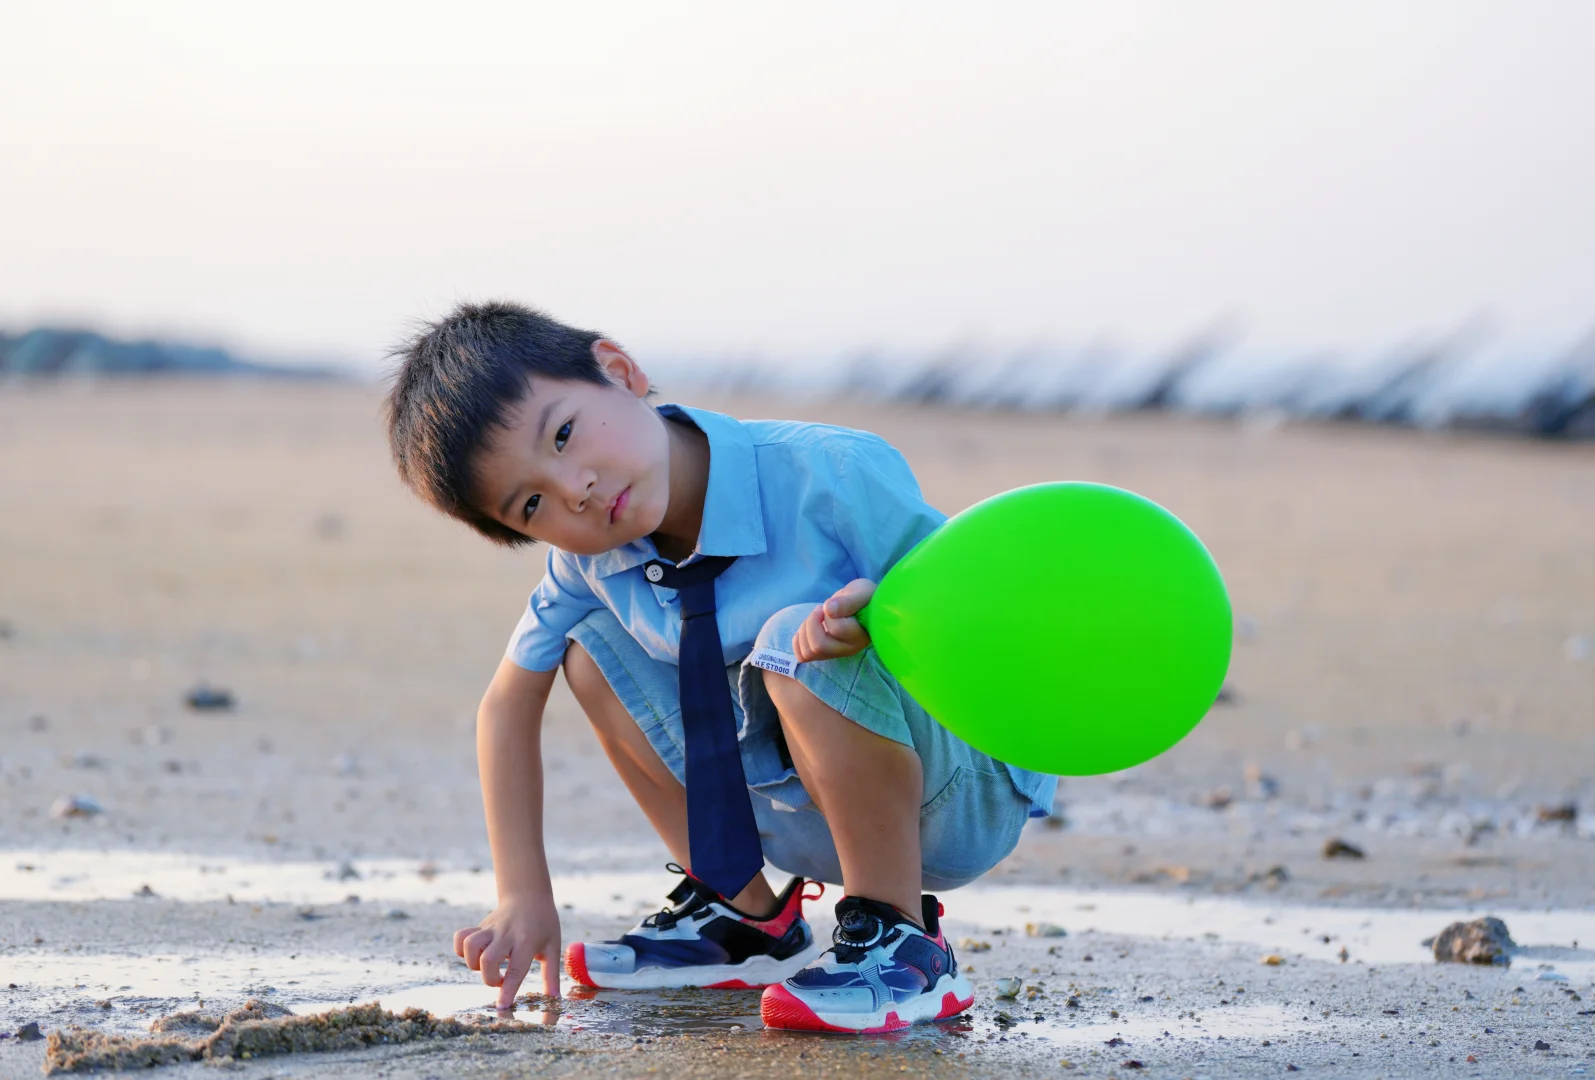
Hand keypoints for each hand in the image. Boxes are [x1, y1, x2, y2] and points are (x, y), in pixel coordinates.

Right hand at [453, 892, 561, 1008]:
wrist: (529, 894)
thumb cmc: (544, 923)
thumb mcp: (553, 946)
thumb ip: (552, 974)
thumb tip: (555, 999)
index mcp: (526, 941)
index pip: (516, 969)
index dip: (507, 990)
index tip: (501, 1007)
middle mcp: (506, 935)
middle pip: (487, 960)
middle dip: (489, 979)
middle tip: (500, 979)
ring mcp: (490, 929)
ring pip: (469, 946)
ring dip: (473, 964)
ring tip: (488, 966)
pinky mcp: (480, 927)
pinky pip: (460, 937)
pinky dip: (461, 949)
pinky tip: (475, 954)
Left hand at [794, 578, 875, 661]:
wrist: (862, 604)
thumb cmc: (864, 597)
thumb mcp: (861, 593)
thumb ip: (848, 602)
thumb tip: (828, 610)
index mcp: (860, 635)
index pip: (837, 629)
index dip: (828, 614)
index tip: (832, 603)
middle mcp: (848, 649)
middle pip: (819, 646)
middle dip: (812, 623)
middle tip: (819, 609)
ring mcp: (835, 653)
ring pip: (808, 652)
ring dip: (804, 630)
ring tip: (814, 618)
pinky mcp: (825, 654)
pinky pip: (803, 656)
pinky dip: (798, 641)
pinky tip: (806, 627)